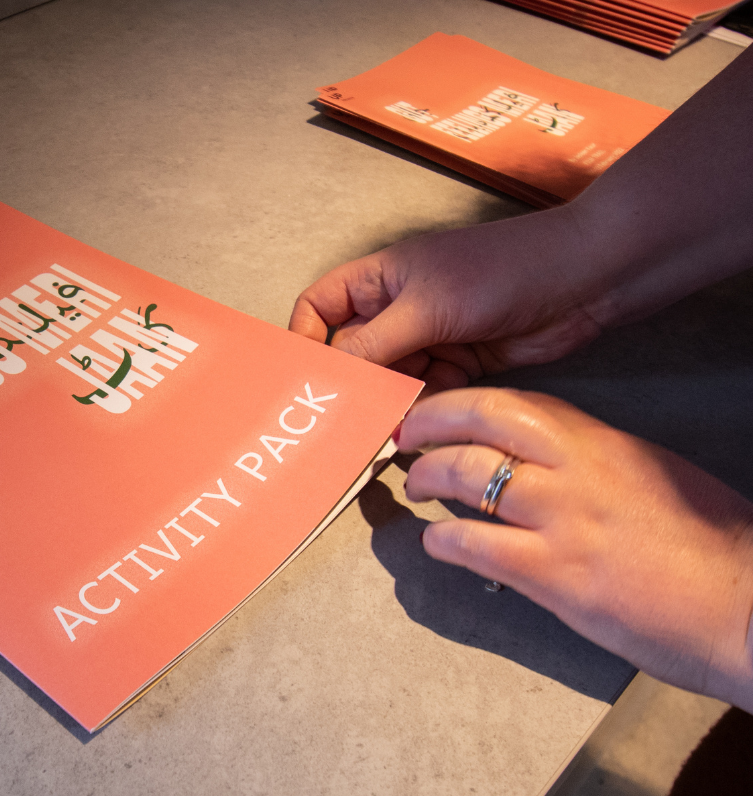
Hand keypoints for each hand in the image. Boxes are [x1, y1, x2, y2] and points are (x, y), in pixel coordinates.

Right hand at [289, 207, 609, 392]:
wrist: (584, 279)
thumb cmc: (501, 271)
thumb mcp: (426, 307)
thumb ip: (374, 345)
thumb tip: (331, 377)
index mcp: (381, 277)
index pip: (321, 306)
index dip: (306, 338)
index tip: (305, 378)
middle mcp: (399, 306)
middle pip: (354, 350)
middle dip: (349, 382)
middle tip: (339, 421)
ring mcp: (430, 335)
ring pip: (389, 376)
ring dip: (385, 400)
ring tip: (378, 429)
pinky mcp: (460, 361)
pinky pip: (424, 390)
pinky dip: (419, 407)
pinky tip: (416, 424)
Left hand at [400, 387, 752, 711]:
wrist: (744, 605)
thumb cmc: (709, 544)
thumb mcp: (652, 476)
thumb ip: (594, 462)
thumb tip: (542, 462)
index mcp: (602, 443)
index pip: (515, 403)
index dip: (462, 403)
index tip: (435, 410)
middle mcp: (577, 470)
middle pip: (482, 424)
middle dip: (430, 424)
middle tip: (404, 436)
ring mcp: (562, 520)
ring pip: (468, 477)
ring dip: (429, 479)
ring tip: (418, 487)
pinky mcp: (554, 576)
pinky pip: (475, 545)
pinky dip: (444, 540)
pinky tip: (437, 542)